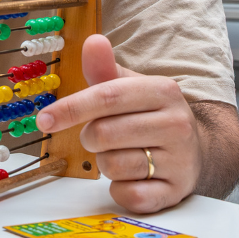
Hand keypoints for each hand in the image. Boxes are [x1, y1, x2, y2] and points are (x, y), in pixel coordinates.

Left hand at [35, 34, 201, 212]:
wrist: (194, 149)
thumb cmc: (148, 113)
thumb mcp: (129, 85)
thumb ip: (104, 68)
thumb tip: (92, 41)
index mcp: (162, 91)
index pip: (107, 97)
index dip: (71, 108)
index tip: (44, 120)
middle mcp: (176, 124)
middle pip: (105, 134)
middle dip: (89, 137)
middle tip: (98, 136)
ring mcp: (180, 160)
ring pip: (115, 166)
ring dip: (104, 163)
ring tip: (119, 153)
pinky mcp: (177, 192)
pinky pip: (130, 196)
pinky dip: (119, 189)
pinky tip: (129, 177)